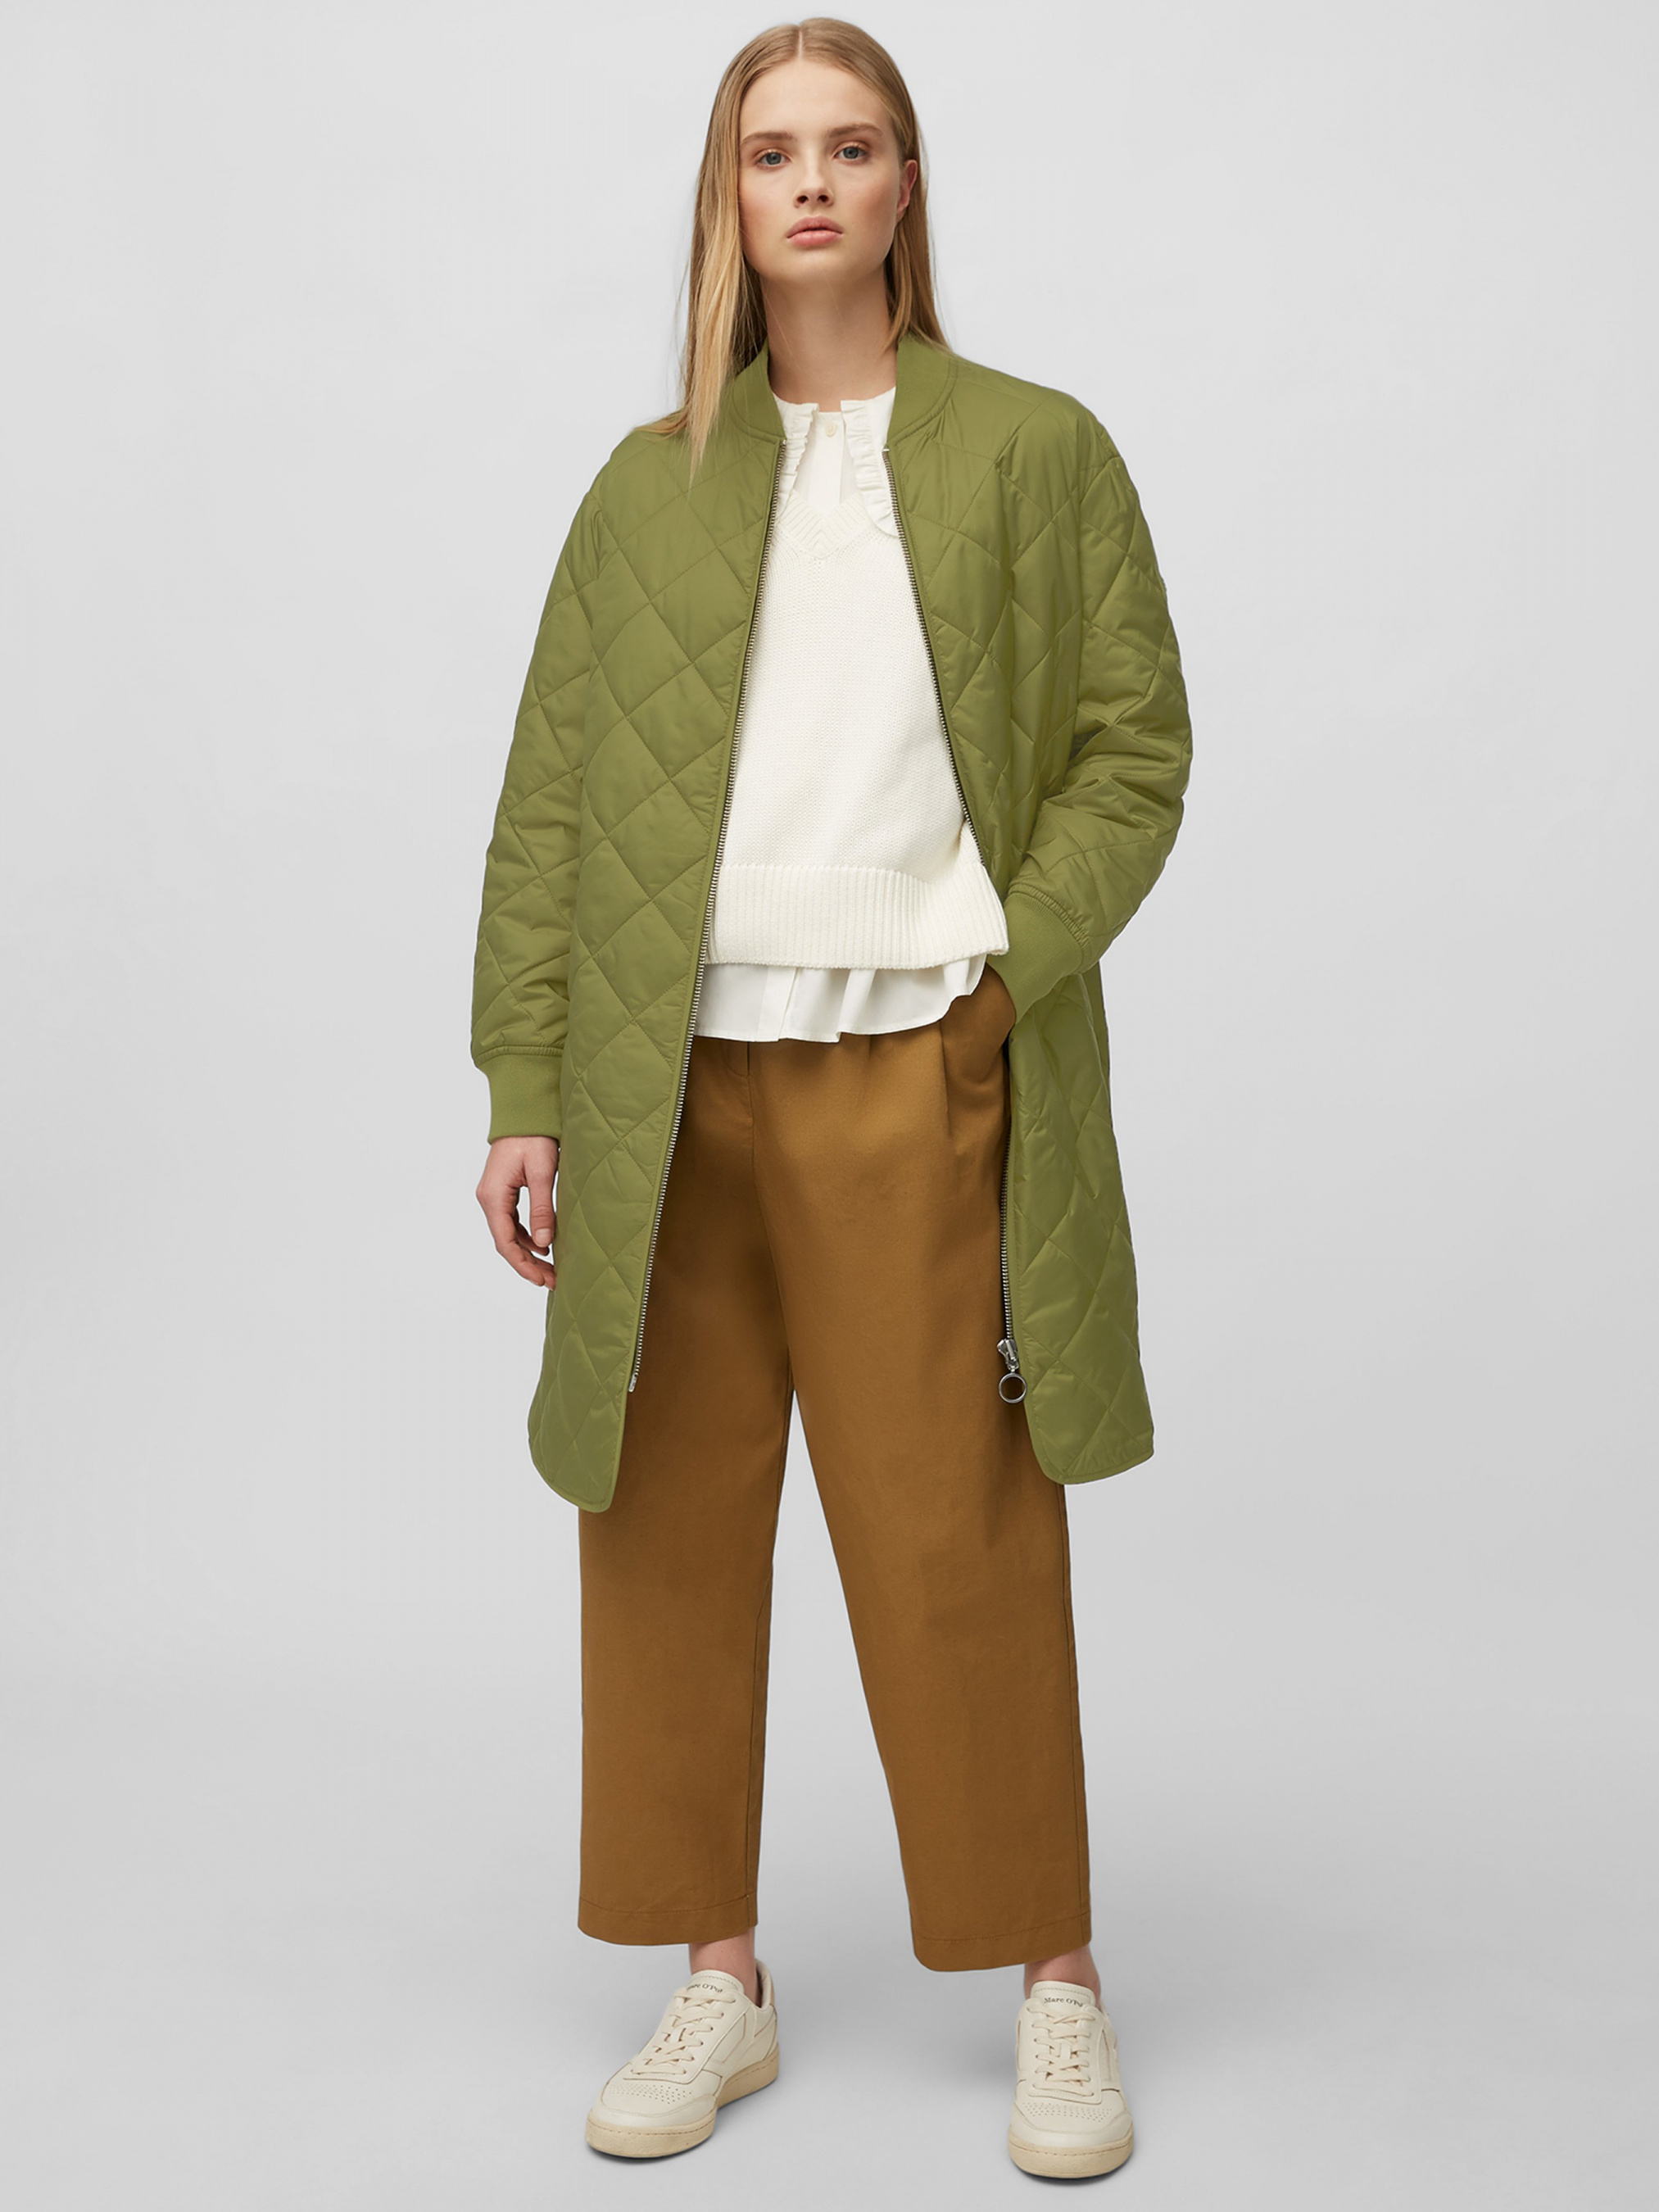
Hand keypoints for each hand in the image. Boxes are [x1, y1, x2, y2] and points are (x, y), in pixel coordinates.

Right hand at [477, 1135, 558, 1288]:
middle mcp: (488, 1199)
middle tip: (551, 1281)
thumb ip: (542, 1209)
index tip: (542, 1280)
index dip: (523, 1265)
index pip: (505, 1242)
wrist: (524, 1112)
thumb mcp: (543, 1173)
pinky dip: (528, 1236)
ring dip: (528, 1252)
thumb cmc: (534, 1137)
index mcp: (493, 1196)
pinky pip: (512, 1222)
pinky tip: (544, 1246)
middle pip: (506, 1242)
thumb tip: (544, 1244)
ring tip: (551, 1269)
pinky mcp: (502, 1192)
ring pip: (509, 1234)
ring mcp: (494, 1196)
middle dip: (527, 1264)